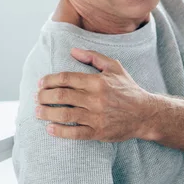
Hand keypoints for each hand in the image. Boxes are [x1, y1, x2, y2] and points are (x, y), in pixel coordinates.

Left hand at [35, 48, 151, 141]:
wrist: (145, 114)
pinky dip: (60, 132)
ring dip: (47, 113)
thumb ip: (93, 57)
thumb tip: (72, 51)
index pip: (66, 79)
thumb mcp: (114, 67)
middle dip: (44, 96)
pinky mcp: (98, 132)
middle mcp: (96, 99)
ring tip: (38, 111)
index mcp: (97, 81)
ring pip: (65, 115)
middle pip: (61, 96)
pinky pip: (75, 133)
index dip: (49, 80)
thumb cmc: (128, 89)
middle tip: (37, 97)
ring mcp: (96, 117)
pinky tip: (50, 129)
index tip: (41, 83)